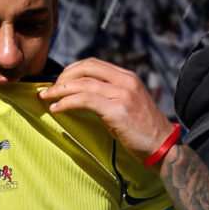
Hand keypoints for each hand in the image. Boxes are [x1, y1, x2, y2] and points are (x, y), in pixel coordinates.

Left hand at [39, 58, 174, 161]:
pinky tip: (57, 109)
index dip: (72, 70)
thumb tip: (81, 95)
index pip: (93, 63)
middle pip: (86, 68)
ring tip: (46, 98)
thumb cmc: (143, 130)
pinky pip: (84, 100)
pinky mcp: (117, 110)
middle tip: (50, 90)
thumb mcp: (128, 104)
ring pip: (82, 83)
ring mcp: (122, 94)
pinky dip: (66, 103)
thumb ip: (110, 94)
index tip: (59, 82)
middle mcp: (125, 81)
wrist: (162, 146)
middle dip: (63, 77)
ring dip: (59, 90)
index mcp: (128, 77)